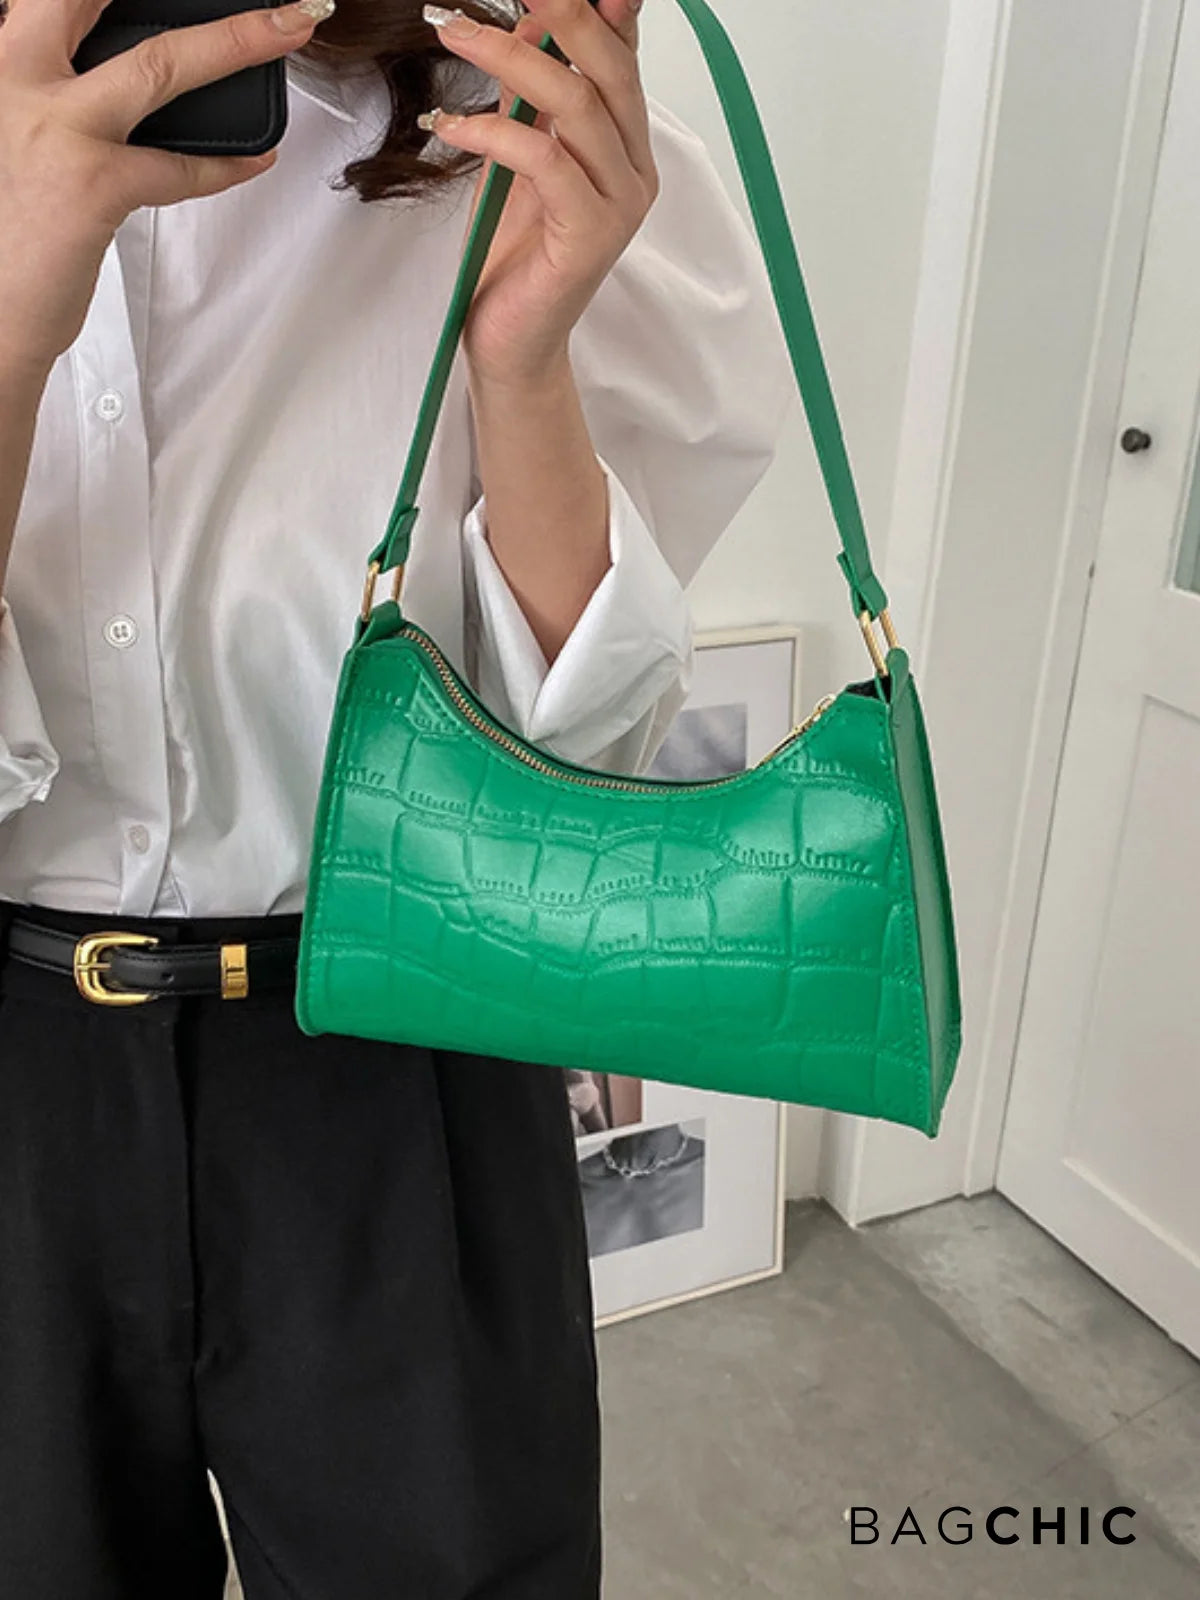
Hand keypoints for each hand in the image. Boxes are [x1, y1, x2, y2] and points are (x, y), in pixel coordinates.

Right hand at [0, 0, 327, 375]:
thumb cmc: (12, 222)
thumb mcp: (25, 130)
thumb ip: (63, 88)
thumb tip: (132, 69)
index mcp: (7, 61)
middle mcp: (20, 80)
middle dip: (193, 3)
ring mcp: (57, 130)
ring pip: (158, 66)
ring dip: (232, 45)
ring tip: (285, 29)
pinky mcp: (93, 185)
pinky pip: (177, 168)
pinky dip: (226, 165)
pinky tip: (258, 158)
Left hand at [420, 0, 656, 387]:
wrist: (509, 341)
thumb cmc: (510, 256)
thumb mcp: (513, 158)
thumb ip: (526, 98)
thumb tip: (521, 27)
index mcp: (623, 146)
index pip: (621, 55)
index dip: (596, 12)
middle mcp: (633, 170)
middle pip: (611, 69)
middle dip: (563, 13)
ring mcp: (619, 204)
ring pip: (579, 106)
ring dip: (511, 57)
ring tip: (451, 30)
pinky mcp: (591, 236)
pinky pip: (548, 162)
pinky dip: (496, 131)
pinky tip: (450, 121)